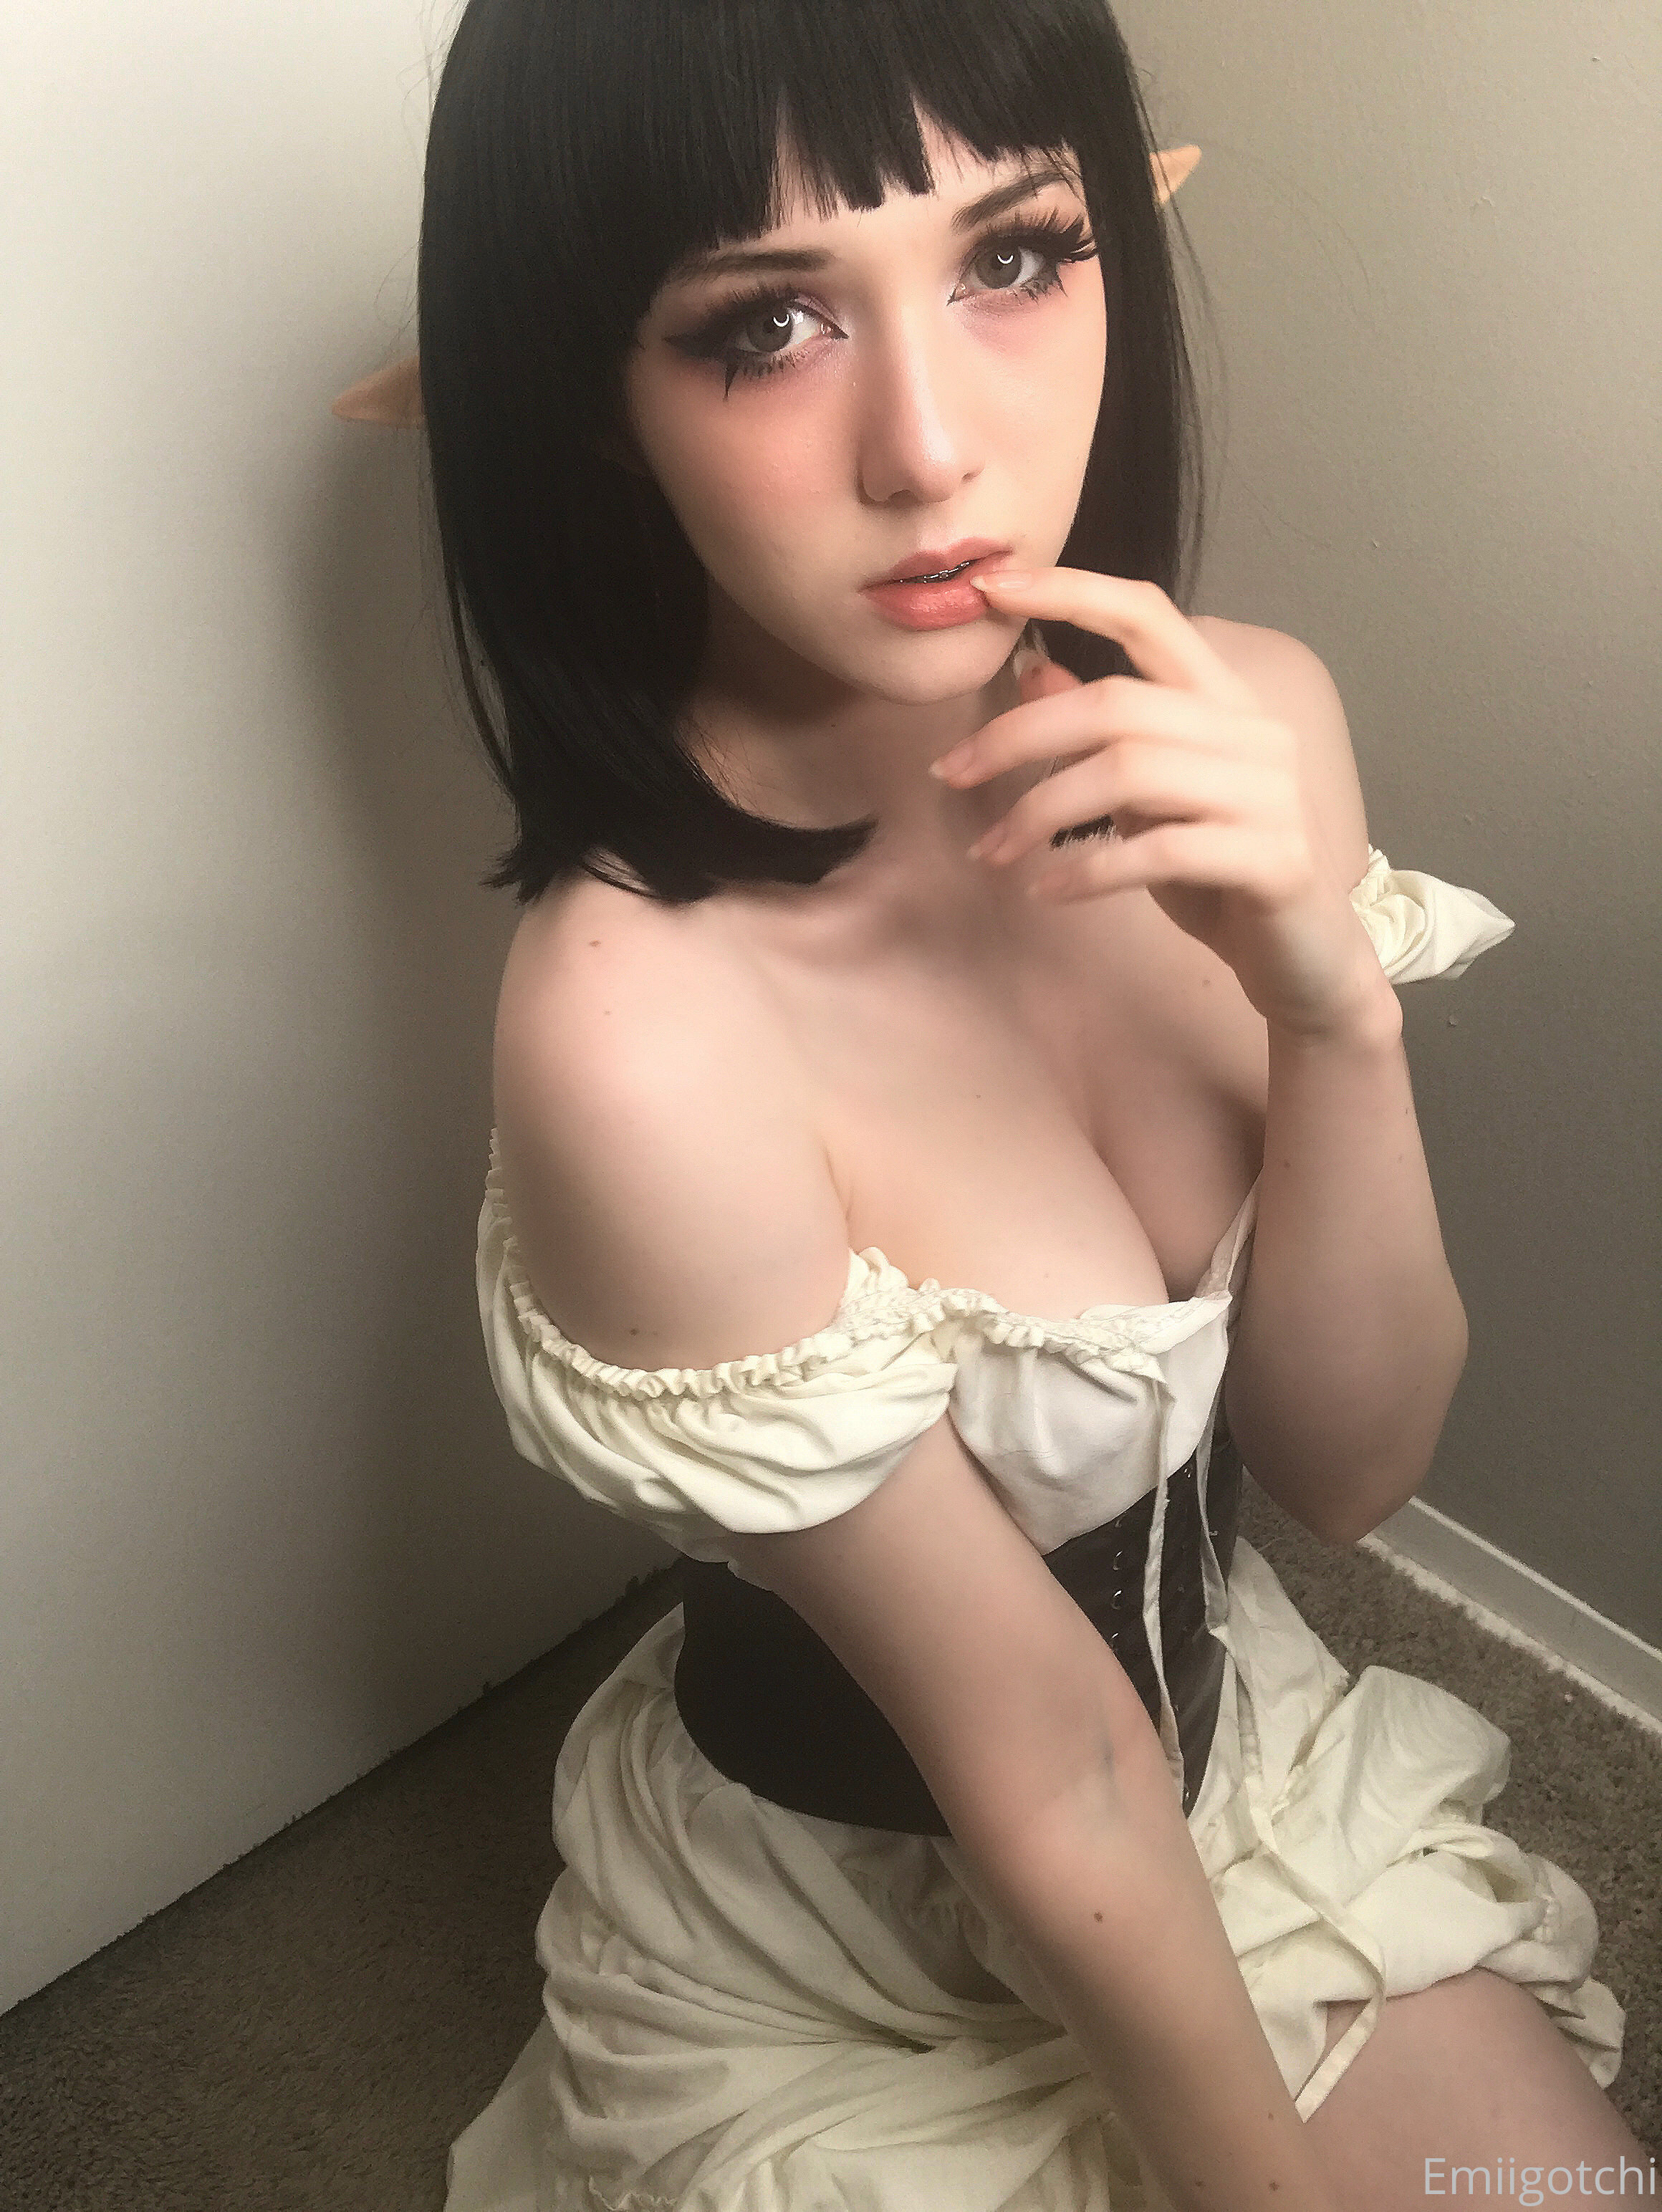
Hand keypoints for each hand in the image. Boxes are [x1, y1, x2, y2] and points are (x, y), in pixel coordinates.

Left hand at [931, 567, 1387, 1040]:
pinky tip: (1047, 890)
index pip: (1147, 614)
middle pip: (1116, 703)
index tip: (986, 588)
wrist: (1305, 959)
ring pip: (1131, 774)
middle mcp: (1254, 733)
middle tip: (951, 772)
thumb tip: (1032, 669)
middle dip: (1017, 736)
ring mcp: (1271, 795)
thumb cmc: (1218, 874)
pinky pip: (1161, 851)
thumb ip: (1102, 735)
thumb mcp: (1146, 799)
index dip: (1066, 591)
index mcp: (1223, 700)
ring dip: (1040, 812)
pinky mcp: (1274, 860)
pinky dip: (1089, 871)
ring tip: (991, 852)